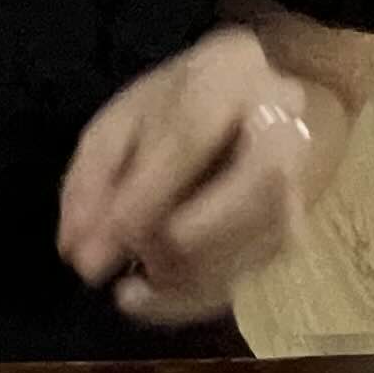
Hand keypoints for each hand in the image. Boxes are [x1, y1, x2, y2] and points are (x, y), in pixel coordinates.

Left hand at [56, 24, 350, 327]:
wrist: (250, 115)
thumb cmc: (174, 113)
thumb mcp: (118, 125)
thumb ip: (91, 180)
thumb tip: (76, 250)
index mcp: (229, 72)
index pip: (194, 133)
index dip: (144, 198)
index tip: (94, 255)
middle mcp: (282, 124)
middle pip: (259, 183)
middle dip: (183, 239)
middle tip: (128, 267)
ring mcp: (296, 182)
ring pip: (256, 241)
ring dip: (184, 278)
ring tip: (132, 280)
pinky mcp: (290, 235)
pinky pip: (245, 278)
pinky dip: (189, 299)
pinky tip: (149, 295)